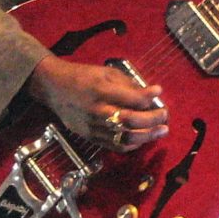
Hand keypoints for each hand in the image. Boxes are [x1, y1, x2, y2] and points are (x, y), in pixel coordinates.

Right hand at [30, 55, 167, 147]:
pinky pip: (115, 145)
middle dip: (153, 119)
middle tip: (165, 116)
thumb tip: (149, 94)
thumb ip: (127, 84)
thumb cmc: (81, 76)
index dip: (148, 97)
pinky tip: (143, 138)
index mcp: (101, 90)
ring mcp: (93, 126)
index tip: (159, 92)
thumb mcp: (105, 72)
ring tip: (161, 131)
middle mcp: (97, 110)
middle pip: (131, 120)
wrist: (54, 88)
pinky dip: (133, 143)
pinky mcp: (90, 137)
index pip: (131, 98)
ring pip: (125, 137)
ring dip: (148, 136)